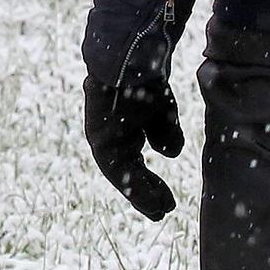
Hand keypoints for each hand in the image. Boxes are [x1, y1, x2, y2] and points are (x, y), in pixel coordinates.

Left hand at [82, 69, 183, 220]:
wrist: (130, 58)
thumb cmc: (146, 79)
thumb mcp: (161, 110)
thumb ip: (163, 132)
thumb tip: (169, 153)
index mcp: (120, 129)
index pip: (132, 162)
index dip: (147, 183)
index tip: (165, 201)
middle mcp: (108, 135)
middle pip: (126, 172)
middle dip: (144, 192)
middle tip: (162, 211)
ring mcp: (102, 137)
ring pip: (121, 176)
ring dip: (141, 195)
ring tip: (160, 211)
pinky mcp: (100, 138)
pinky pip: (117, 171)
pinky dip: (135, 187)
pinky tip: (152, 200)